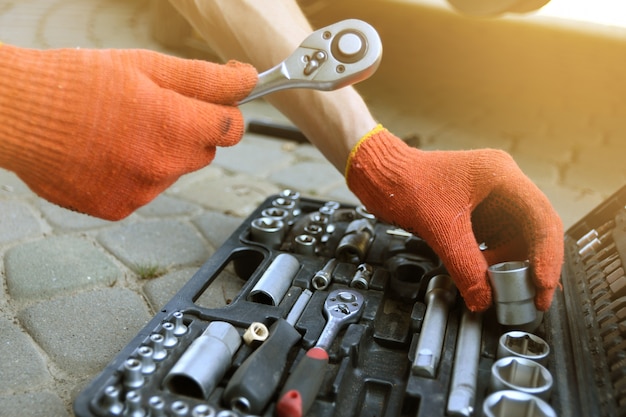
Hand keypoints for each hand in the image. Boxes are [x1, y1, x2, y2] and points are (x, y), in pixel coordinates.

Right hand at [0, 44, 256, 219]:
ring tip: (119, 130)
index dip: (226, 112)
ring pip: (172, 171)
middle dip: (188, 130)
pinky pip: (144, 189)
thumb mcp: (146, 66)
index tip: (218, 104)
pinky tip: (106, 153)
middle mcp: (163, 167)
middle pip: (202, 151)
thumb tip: (246, 81)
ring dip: (160, 153)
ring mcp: (140, 193)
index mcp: (175, 127)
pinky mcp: (119, 208)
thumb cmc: (76, 84)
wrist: (17, 115)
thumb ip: (204, 79)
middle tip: (153, 110)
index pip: (232, 128)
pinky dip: (133, 173)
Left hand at [346, 125, 563, 311]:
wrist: (379, 174)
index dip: (547, 256)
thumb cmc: (404, 182)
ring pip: (516, 237)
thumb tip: (484, 297)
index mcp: (500, 175)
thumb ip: (465, 265)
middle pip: (534, 229)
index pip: (541, 218)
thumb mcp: (439, 228)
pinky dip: (495, 260)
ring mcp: (490, 196)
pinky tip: (487, 276)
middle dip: (534, 265)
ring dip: (512, 265)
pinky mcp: (477, 210)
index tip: (544, 285)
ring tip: (504, 289)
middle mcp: (502, 183)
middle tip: (534, 297)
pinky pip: (496, 239)